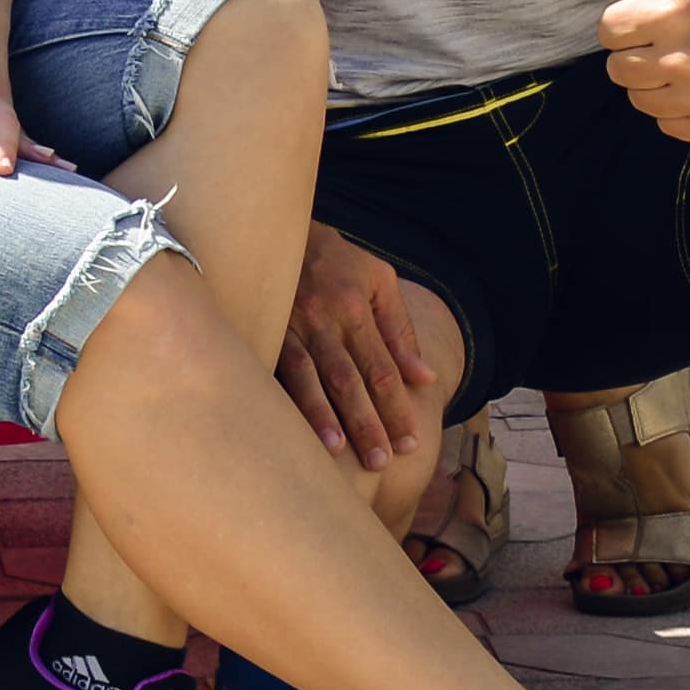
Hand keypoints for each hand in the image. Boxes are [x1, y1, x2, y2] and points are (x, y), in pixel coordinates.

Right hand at [277, 221, 438, 462]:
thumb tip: (425, 379)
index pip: (382, 370)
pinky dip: (288, 398)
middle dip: (366, 422)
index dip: (397, 408)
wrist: (279, 228)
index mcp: (357, 308)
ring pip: (311, 377)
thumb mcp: (379, 281)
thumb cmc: (337, 259)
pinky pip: (276, 368)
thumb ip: (401, 331)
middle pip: (350, 379)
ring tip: (339, 452)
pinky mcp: (264, 328)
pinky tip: (292, 426)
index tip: (409, 444)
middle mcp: (325, 319)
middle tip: (381, 461)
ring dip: (325, 415)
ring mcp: (291, 324)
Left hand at [599, 0, 689, 142]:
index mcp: (673, 16)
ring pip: (641, 99)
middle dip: (637, 50)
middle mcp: (687, 63)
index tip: (654, 8)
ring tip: (684, 55)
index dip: (626, 18)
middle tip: (668, 33)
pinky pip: (669, 125)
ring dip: (655, 80)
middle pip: (620, 69)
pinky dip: (678, 108)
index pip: (608, 31)